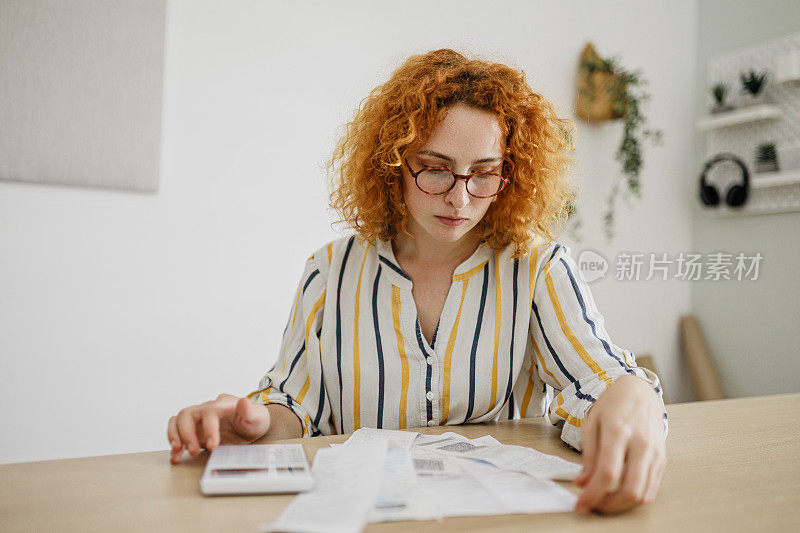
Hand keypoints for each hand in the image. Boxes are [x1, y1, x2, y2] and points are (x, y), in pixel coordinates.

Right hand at [167, 394, 271, 463]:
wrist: (252, 426)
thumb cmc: (255, 419)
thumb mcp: (258, 416)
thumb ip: (250, 411)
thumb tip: (243, 401)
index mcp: (223, 404)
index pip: (210, 411)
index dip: (208, 428)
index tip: (213, 445)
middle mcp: (207, 409)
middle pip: (188, 414)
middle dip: (187, 433)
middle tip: (194, 451)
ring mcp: (199, 419)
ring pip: (178, 420)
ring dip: (175, 436)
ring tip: (178, 451)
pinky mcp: (195, 430)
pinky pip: (177, 431)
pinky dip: (174, 442)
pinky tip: (176, 456)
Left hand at [573, 375, 665, 514]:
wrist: (639, 391)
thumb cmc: (613, 405)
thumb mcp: (592, 424)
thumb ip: (588, 456)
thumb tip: (583, 483)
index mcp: (618, 430)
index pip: (608, 473)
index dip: (593, 495)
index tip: (580, 505)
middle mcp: (641, 443)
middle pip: (630, 489)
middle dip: (609, 506)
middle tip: (593, 505)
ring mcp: (655, 452)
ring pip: (643, 494)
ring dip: (621, 506)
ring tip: (604, 500)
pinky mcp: (662, 459)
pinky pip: (652, 489)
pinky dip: (634, 498)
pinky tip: (619, 493)